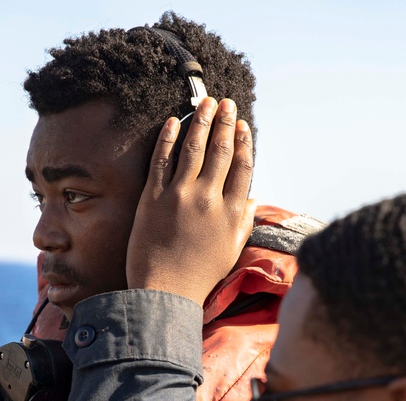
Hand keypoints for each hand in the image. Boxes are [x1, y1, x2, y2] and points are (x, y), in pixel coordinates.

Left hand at [127, 97, 255, 305]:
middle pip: (221, 152)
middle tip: (226, 103)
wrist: (165, 293)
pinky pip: (161, 161)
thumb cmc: (200, 276)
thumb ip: (244, 222)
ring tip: (206, 102)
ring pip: (193, 150)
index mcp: (231, 213)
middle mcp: (209, 200)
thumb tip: (253, 200)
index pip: (242, 167)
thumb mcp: (232, 251)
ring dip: (201, 121)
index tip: (242, 126)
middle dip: (225, 122)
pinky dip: (168, 139)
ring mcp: (180, 197)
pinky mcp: (153, 199)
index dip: (244, 142)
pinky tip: (173, 121)